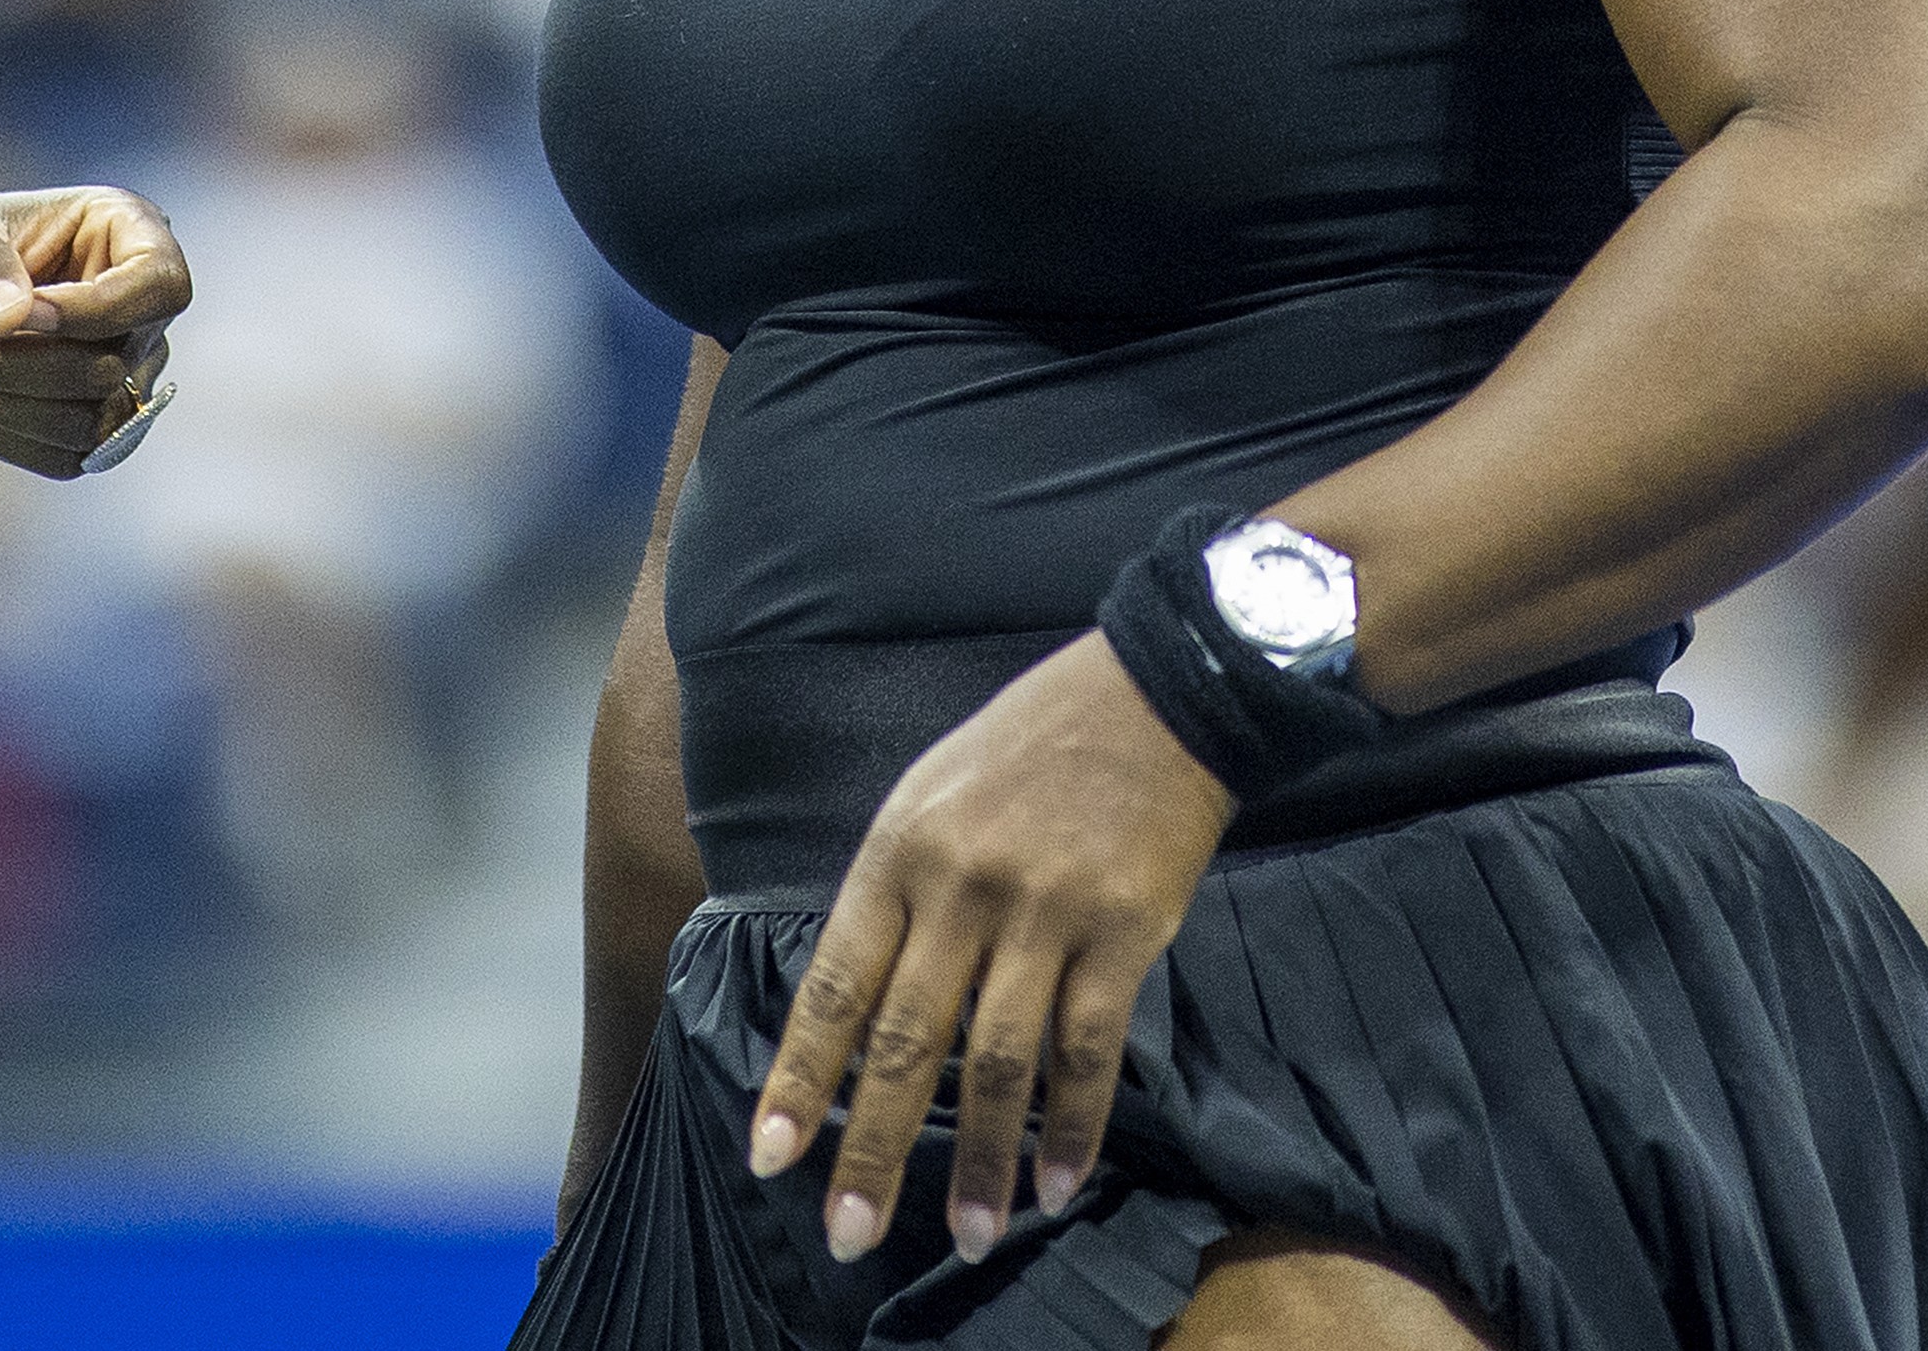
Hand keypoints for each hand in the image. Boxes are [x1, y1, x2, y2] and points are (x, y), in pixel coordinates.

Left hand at [0, 184, 188, 480]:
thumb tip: (11, 317)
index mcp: (127, 233)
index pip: (161, 287)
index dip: (95, 311)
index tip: (22, 310)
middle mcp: (138, 306)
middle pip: (113, 367)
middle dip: (18, 361)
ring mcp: (123, 369)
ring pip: (95, 423)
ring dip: (5, 401)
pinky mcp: (91, 421)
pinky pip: (71, 458)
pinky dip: (6, 435)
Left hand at [746, 633, 1231, 1267]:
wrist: (1155, 692)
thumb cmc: (1030, 745)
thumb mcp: (928, 792)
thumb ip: (895, 894)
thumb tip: (860, 1005)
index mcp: (899, 851)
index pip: (835, 986)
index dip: (799, 1079)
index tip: (772, 1157)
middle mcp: (961, 887)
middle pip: (904, 1044)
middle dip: (870, 1150)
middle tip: (850, 1233)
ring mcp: (1045, 912)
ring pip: (996, 1063)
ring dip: (980, 1160)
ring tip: (970, 1234)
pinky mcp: (1123, 932)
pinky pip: (1088, 1050)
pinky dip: (1072, 1126)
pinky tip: (1055, 1180)